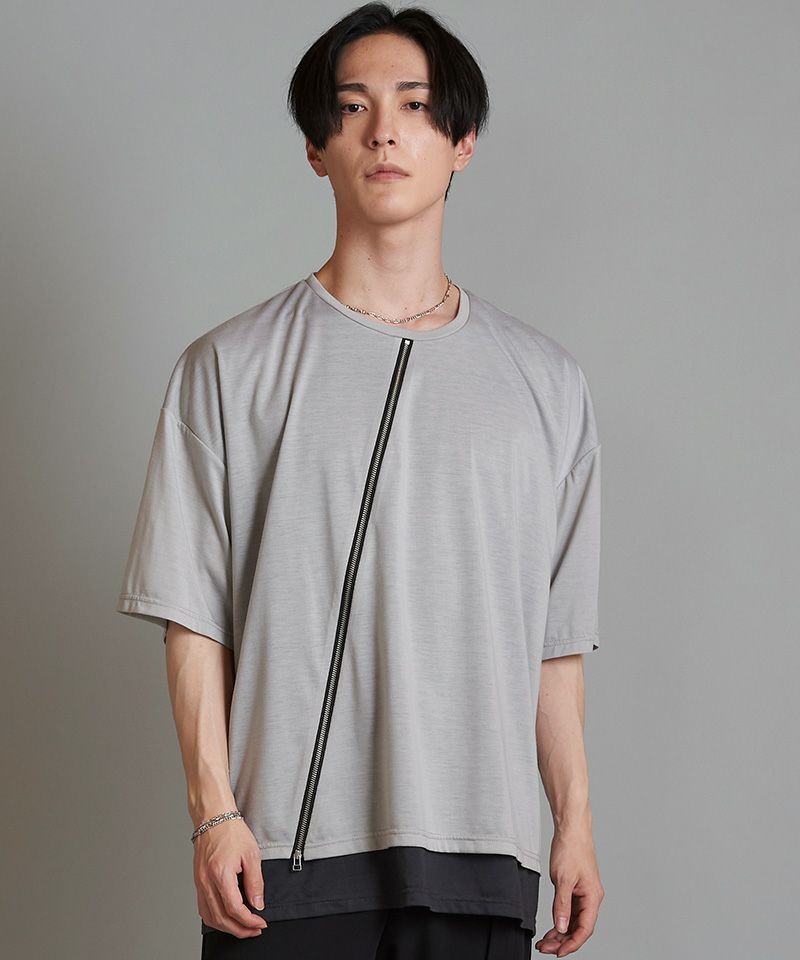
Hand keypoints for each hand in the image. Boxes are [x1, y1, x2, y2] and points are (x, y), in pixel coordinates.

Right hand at [194, 818, 268, 938]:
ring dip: (226, 927)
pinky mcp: (198, 882)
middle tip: (254, 930)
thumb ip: (255, 882)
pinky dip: (215, 918)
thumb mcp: (251, 854)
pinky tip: (226, 918)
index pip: (234, 909)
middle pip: (221, 918)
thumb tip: (258, 903)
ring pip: (210, 917)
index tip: (260, 922)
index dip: (249, 920)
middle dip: (239, 929)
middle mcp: (207, 881)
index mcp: (221, 874)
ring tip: (242, 927)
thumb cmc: (231, 831)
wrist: (214, 818)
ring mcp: (200, 883)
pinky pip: (203, 908)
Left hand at [534, 828, 603, 955]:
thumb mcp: (562, 879)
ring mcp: (584, 893)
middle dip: (563, 940)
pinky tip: (552, 926)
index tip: (558, 952)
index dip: (572, 944)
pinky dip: (561, 919)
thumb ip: (562, 905)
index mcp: (593, 897)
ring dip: (561, 932)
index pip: (585, 929)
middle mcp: (591, 897)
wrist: (571, 828)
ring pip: (574, 920)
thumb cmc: (570, 849)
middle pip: (579, 927)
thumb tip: (561, 928)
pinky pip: (571, 910)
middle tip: (545, 948)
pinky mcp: (577, 888)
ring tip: (545, 941)